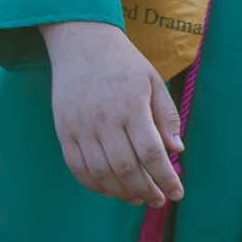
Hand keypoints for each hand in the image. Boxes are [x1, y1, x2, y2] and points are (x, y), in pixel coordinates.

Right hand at [41, 20, 183, 206]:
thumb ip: (167, 115)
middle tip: (157, 200)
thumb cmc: (123, 62)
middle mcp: (105, 118)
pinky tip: (110, 188)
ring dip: (121, 192)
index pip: (151, 153)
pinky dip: (94, 184)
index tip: (177, 193)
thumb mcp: (153, 80)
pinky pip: (77, 167)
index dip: (165, 178)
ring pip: (101, 173)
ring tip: (136, 197)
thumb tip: (177, 150)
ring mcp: (81, 125)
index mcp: (131, 105)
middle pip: (126, 168)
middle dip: (145, 190)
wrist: (81, 41)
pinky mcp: (64, 129)